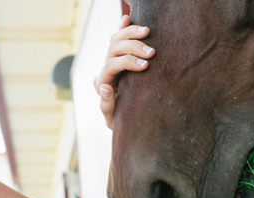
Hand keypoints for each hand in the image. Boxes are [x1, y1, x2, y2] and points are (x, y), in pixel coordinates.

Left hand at [94, 14, 153, 129]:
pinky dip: (122, 28)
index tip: (146, 66)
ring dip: (131, 34)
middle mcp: (105, 70)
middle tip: (152, 52)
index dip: (128, 63)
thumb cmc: (122, 123)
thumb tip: (104, 86)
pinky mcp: (119, 58)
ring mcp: (111, 62)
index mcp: (101, 83)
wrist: (127, 121)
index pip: (111, 66)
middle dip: (133, 47)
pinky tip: (126, 19)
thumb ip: (107, 105)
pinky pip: (118, 39)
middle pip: (113, 49)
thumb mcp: (113, 120)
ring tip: (148, 32)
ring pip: (116, 40)